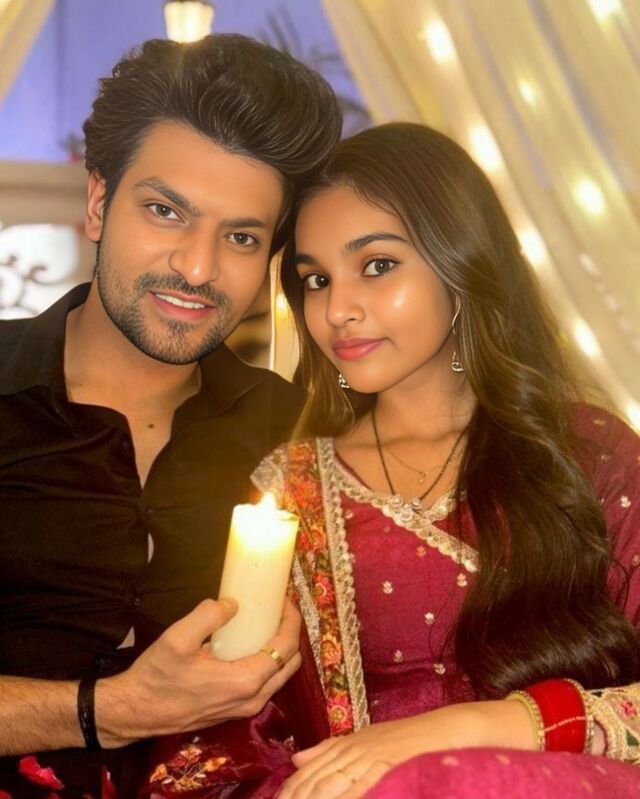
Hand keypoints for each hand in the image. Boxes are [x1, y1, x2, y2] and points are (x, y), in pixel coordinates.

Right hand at [95, 597, 301, 746]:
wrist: (136, 711)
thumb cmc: (157, 676)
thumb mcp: (178, 638)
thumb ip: (208, 615)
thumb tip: (232, 604)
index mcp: (245, 681)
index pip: (286, 647)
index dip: (291, 620)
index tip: (283, 600)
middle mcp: (252, 699)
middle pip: (291, 664)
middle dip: (290, 633)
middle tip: (277, 609)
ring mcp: (244, 708)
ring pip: (279, 676)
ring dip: (280, 648)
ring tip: (266, 623)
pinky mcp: (234, 710)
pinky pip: (265, 684)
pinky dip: (267, 662)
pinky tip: (250, 643)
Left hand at [278, 699, 537, 798]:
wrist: (448, 729)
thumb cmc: (410, 739)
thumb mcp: (367, 740)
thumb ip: (331, 749)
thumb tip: (295, 758)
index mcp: (348, 745)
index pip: (310, 772)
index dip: (290, 790)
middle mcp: (355, 749)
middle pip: (315, 779)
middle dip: (296, 795)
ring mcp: (371, 757)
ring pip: (332, 783)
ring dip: (314, 794)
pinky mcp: (388, 766)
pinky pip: (360, 786)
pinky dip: (346, 792)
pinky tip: (335, 797)